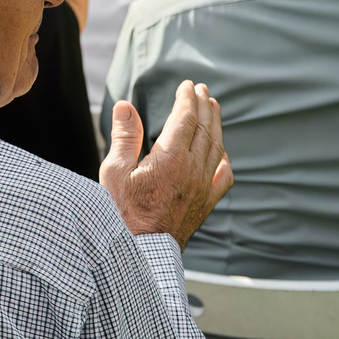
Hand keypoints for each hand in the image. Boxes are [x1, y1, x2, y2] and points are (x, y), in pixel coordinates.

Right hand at [100, 81, 233, 243]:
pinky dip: (224, 159)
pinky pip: (223, 177)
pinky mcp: (205, 203)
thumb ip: (124, 136)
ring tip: (214, 109)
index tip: (187, 86)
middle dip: (204, 106)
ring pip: (216, 148)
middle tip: (202, 90)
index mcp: (170, 159)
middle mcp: (192, 170)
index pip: (185, 119)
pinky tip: (223, 153)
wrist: (141, 253)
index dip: (187, 99)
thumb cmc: (122, 213)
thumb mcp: (114, 172)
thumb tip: (125, 105)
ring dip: (215, 125)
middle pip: (204, 129)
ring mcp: (202, 187)